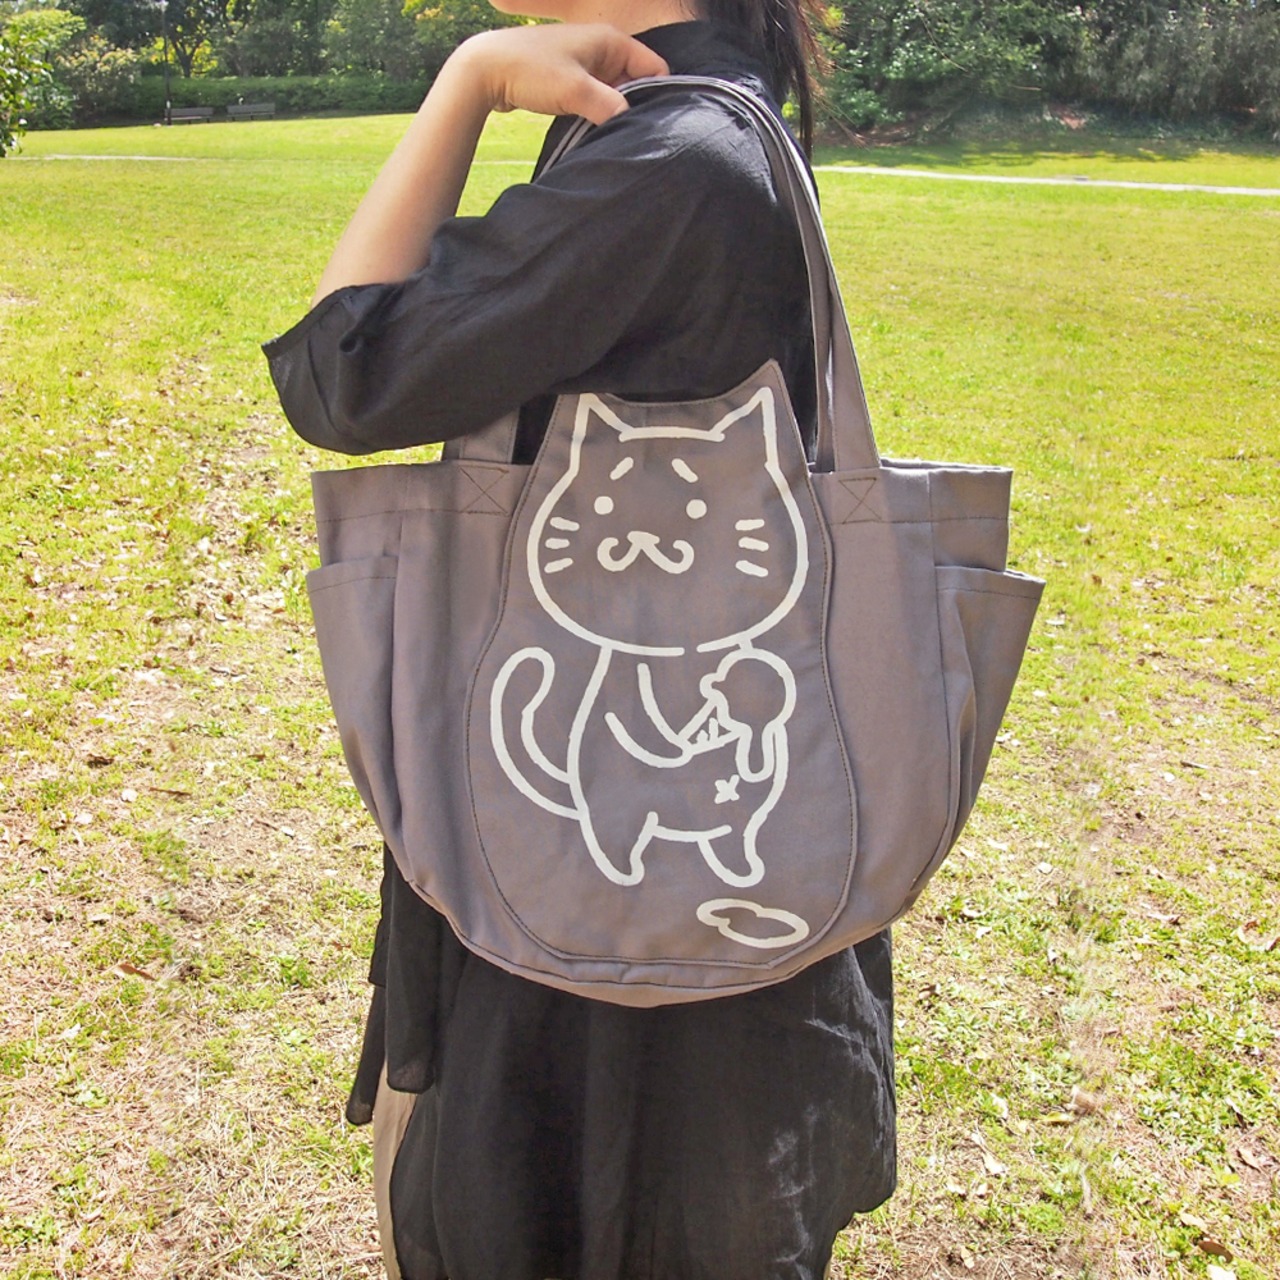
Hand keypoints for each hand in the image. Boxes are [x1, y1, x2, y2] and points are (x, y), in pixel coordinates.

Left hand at [449, 24, 669, 124]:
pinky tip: (590, 129)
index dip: (657, 95)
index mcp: (610, 41)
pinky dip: (595, 112)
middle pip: (635, 81)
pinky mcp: (569, 78)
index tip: (651, 124)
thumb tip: (631, 123)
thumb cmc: (530, 72)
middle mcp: (601, 47)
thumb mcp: (576, 91)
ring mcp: (584, 62)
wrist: (484, 70)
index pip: (654, 68)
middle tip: (630, 134)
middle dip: (634, 106)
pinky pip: (594, 96)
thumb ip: (611, 108)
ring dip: (612, 112)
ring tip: (609, 133)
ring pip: (614, 91)